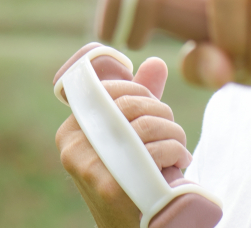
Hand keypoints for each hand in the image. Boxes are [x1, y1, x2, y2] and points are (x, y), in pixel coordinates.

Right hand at [56, 57, 190, 227]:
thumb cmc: (130, 180)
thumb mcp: (127, 139)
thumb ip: (138, 102)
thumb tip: (155, 62)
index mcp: (70, 130)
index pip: (109, 90)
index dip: (141, 92)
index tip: (157, 109)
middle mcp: (72, 147)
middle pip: (131, 107)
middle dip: (163, 114)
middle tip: (174, 134)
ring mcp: (89, 168)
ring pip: (146, 127)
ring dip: (175, 134)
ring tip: (180, 150)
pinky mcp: (110, 187)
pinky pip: (153, 153)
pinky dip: (175, 153)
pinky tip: (180, 163)